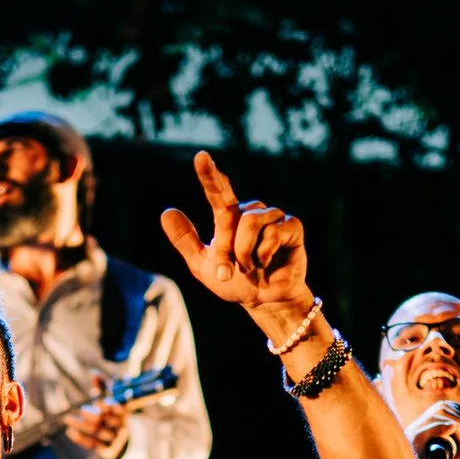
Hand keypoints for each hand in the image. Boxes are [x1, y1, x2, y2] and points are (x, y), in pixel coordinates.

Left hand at [64, 375, 128, 458]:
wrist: (123, 443)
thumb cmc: (112, 415)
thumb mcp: (109, 400)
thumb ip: (102, 387)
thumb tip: (93, 372)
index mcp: (124, 412)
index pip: (118, 408)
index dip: (109, 405)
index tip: (98, 401)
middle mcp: (122, 426)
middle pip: (107, 421)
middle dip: (93, 415)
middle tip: (81, 410)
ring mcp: (116, 440)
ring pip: (98, 432)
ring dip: (82, 426)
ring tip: (67, 419)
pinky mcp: (109, 451)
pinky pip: (94, 445)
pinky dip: (81, 439)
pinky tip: (70, 432)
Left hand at [160, 151, 312, 328]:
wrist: (265, 302)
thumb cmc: (235, 282)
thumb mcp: (202, 266)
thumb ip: (185, 240)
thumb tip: (167, 211)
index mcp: (229, 216)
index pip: (217, 190)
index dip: (209, 174)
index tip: (201, 156)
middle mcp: (251, 211)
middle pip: (230, 217)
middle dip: (225, 249)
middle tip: (228, 271)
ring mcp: (273, 216)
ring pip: (250, 223)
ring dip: (245, 253)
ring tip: (252, 266)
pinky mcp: (292, 226)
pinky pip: (272, 233)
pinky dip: (264, 254)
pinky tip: (268, 263)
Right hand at [408, 401, 459, 458]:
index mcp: (422, 429)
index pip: (441, 407)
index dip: (459, 414)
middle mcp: (414, 429)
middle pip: (440, 408)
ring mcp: (410, 438)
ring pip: (436, 418)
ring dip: (457, 428)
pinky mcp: (410, 450)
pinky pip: (425, 432)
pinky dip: (441, 428)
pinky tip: (452, 428)